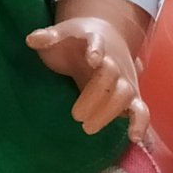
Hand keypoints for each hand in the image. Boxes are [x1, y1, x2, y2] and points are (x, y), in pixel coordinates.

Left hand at [26, 17, 149, 142]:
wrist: (106, 36)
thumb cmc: (75, 41)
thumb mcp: (60, 34)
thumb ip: (47, 37)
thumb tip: (31, 40)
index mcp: (95, 40)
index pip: (97, 42)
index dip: (96, 50)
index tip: (92, 59)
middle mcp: (113, 60)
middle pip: (110, 74)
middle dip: (95, 94)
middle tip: (75, 115)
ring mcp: (124, 78)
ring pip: (125, 93)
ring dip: (109, 111)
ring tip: (88, 127)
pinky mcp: (132, 96)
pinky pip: (141, 110)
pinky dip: (140, 123)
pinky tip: (134, 138)